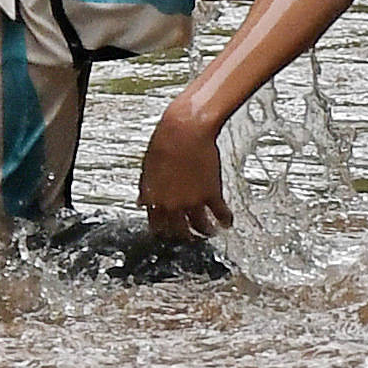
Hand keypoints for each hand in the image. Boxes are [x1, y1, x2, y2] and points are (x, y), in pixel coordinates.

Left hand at [138, 107, 231, 238]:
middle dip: (184, 236)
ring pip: (200, 226)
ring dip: (205, 232)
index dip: (163, 231)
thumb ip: (146, 189)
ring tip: (209, 232)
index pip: (157, 226)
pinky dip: (224, 220)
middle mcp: (172, 204)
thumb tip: (141, 201)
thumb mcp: (148, 168)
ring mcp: (192, 201)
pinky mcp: (211, 194)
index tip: (168, 233)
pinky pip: (220, 213)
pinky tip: (226, 222)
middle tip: (189, 237)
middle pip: (179, 231)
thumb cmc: (165, 142)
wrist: (185, 130)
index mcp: (154, 198)